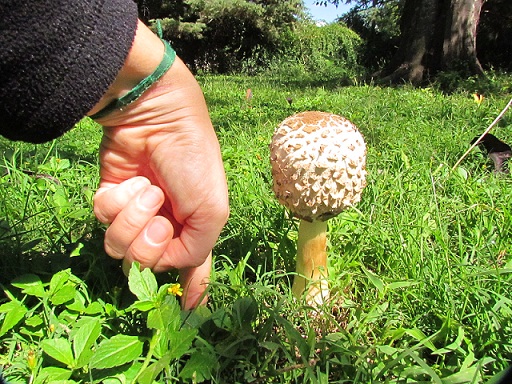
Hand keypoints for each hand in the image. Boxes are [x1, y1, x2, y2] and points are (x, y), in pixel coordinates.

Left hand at [90, 21, 228, 307]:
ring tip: (146, 191)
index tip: (187, 312)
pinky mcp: (111, 198)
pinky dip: (116, 201)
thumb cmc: (193, 163)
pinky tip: (129, 182)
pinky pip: (103, 219)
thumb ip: (195, 251)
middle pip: (146, 264)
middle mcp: (165, 225)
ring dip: (132, 219)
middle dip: (149, 244)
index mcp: (194, 229)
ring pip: (119, 247)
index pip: (194, 267)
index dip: (192, 290)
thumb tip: (165, 262)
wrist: (158, 120)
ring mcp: (137, 213)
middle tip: (159, 219)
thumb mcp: (213, 211)